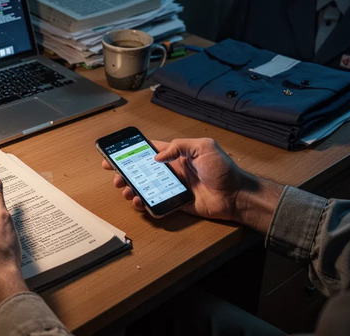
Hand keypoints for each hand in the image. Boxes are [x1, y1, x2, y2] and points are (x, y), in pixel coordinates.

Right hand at [102, 138, 282, 231]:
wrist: (235, 195)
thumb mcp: (204, 147)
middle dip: (125, 173)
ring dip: (131, 188)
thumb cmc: (223, 169)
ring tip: (125, 190)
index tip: (115, 154)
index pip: (149, 151)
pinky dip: (144, 203)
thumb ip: (179, 146)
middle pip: (142, 171)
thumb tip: (157, 157)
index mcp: (177, 155)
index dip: (131, 151)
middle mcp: (172, 171)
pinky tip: (138, 201)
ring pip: (145, 188)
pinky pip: (155, 203)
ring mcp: (172, 188)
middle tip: (114, 177)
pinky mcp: (175, 203)